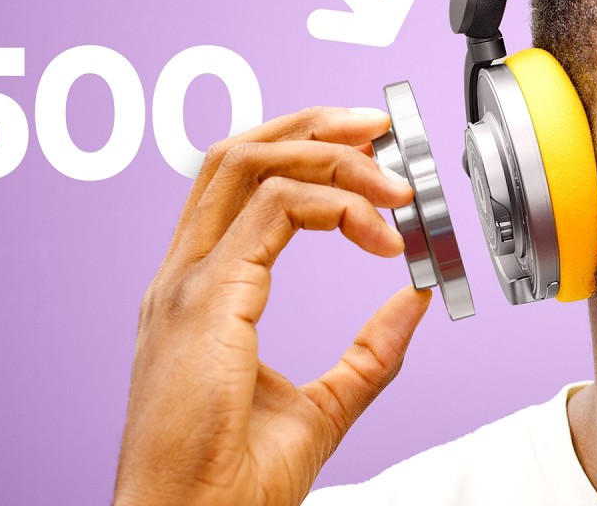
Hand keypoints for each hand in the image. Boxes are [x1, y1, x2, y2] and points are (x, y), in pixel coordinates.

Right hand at [113, 107, 431, 505]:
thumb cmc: (232, 483)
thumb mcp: (323, 405)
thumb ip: (370, 351)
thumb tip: (413, 301)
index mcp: (198, 293)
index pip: (238, 185)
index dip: (303, 151)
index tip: (369, 154)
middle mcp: (183, 277)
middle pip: (238, 154)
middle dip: (313, 126)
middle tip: (379, 130)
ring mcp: (187, 282)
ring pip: (251, 164)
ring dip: (331, 155)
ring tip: (395, 184)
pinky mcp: (207, 298)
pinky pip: (275, 211)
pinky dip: (337, 205)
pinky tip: (381, 235)